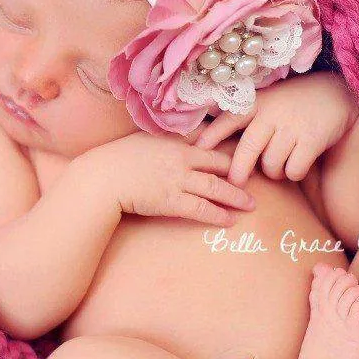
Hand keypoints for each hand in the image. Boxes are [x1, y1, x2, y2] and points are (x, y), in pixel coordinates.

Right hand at [79, 131, 255, 226]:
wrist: (101, 178)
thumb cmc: (116, 160)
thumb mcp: (142, 139)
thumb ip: (162, 138)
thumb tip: (174, 138)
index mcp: (174, 140)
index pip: (209, 139)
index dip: (228, 146)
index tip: (243, 151)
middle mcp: (181, 157)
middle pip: (220, 163)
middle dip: (240, 171)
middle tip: (257, 179)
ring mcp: (177, 179)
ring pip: (216, 187)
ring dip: (236, 197)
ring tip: (250, 204)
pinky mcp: (172, 201)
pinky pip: (201, 208)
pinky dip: (217, 214)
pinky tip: (229, 220)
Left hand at [193, 72, 356, 184]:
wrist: (335, 95)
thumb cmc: (292, 104)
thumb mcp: (267, 100)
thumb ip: (245, 115)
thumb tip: (206, 133)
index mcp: (258, 103)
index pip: (230, 119)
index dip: (212, 135)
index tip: (197, 151)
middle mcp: (273, 113)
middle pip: (248, 149)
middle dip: (238, 171)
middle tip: (234, 184)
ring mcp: (292, 126)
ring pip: (271, 164)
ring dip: (273, 173)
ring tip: (277, 168)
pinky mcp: (312, 139)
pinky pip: (294, 169)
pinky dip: (293, 174)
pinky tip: (296, 167)